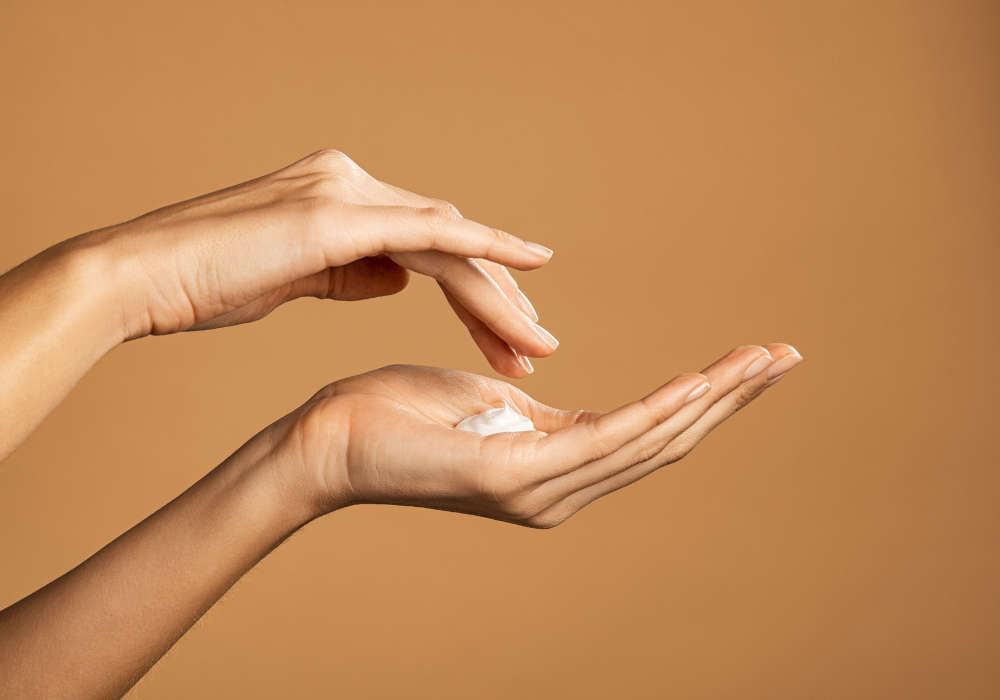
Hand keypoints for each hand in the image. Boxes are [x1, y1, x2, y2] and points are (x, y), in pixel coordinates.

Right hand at [80, 150, 555, 376]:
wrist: (141, 277)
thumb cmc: (207, 283)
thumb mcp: (296, 276)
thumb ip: (353, 270)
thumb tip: (400, 279)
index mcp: (343, 197)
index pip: (430, 243)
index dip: (474, 291)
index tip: (507, 335)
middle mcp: (353, 183)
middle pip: (450, 242)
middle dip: (497, 300)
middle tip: (537, 348)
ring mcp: (346, 192)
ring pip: (450, 242)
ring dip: (497, 296)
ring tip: (534, 345)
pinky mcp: (336, 215)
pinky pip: (430, 232)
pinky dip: (484, 250)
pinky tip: (528, 268)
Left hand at [269, 343, 802, 525]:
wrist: (330, 440)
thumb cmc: (400, 414)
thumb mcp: (485, 404)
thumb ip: (532, 413)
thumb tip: (548, 401)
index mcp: (555, 468)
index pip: (648, 432)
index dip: (706, 397)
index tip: (753, 359)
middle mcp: (558, 489)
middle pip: (665, 441)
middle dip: (729, 399)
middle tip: (787, 355)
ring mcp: (539, 489)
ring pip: (646, 441)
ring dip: (709, 400)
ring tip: (762, 361)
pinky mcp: (512, 474)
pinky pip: (600, 439)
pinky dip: (653, 411)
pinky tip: (694, 384)